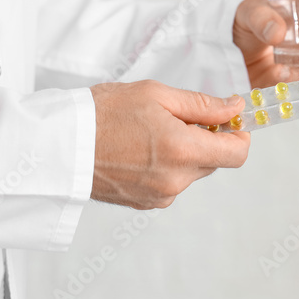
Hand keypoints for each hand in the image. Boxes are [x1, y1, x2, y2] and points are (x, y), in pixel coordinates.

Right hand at [90, 80, 249, 209]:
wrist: (59, 145)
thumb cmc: (102, 113)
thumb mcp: (156, 95)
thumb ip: (202, 105)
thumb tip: (235, 108)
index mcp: (183, 151)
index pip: (238, 154)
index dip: (240, 135)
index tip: (229, 121)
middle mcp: (176, 180)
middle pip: (214, 161)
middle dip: (206, 139)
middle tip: (177, 118)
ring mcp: (160, 196)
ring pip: (192, 172)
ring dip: (184, 153)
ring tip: (150, 133)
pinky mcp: (145, 203)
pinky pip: (171, 184)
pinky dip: (166, 167)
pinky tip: (139, 150)